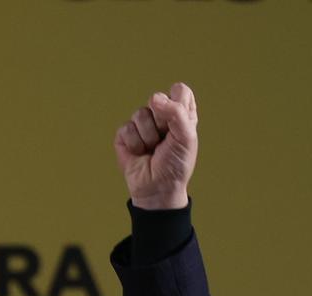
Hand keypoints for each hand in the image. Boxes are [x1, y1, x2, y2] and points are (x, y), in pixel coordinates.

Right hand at [113, 82, 197, 210]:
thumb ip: (176, 113)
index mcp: (181, 114)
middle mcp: (161, 115)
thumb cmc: (175, 165)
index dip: (177, 103)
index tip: (179, 123)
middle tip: (165, 141)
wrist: (157, 189)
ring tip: (152, 150)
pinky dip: (135, 145)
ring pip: (140, 114)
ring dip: (148, 137)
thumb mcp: (186, 138)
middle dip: (162, 122)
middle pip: (157, 99)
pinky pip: (126, 128)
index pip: (180, 90)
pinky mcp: (125, 135)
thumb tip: (154, 97)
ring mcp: (142, 124)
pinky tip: (140, 154)